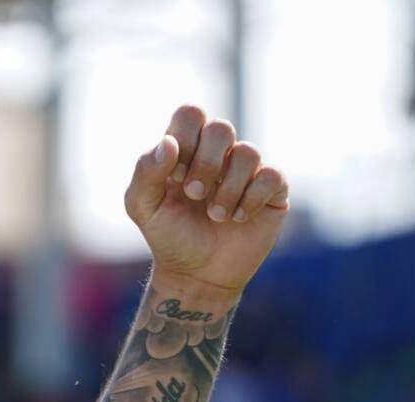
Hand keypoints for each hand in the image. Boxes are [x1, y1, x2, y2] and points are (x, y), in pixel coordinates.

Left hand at [126, 105, 288, 297]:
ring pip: (248, 152)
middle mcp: (219, 153)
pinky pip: (272, 176)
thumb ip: (145, 172)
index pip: (191, 114)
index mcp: (186, 148)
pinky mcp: (272, 189)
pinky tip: (239, 218)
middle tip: (194, 194)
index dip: (185, 138)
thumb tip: (168, 142)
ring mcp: (247, 170)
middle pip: (221, 128)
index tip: (175, 175)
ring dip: (227, 189)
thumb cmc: (168, 235)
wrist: (197, 274)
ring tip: (216, 215)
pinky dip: (252, 199)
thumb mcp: (143, 207)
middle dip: (205, 164)